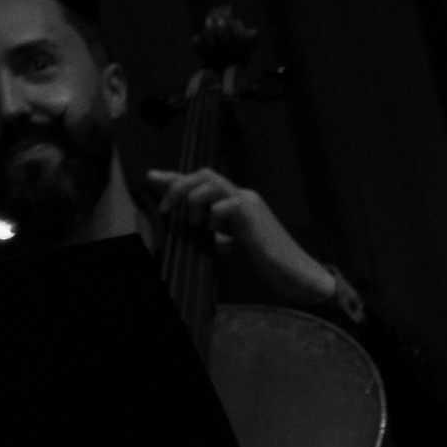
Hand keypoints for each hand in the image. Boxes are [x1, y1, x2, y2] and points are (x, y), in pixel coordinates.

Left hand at [142, 168, 345, 310]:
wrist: (296, 274)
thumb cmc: (265, 261)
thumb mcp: (231, 246)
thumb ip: (215, 234)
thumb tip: (192, 232)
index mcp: (234, 202)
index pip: (200, 182)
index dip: (174, 177)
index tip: (150, 176)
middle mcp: (241, 195)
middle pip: (203, 173)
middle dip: (178, 186)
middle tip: (167, 209)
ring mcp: (248, 202)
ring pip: (212, 182)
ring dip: (194, 200)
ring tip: (196, 224)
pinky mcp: (253, 216)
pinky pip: (226, 203)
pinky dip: (214, 214)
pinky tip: (216, 231)